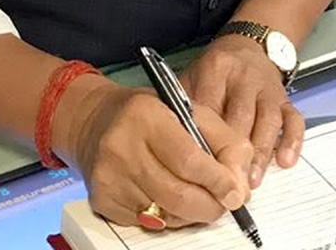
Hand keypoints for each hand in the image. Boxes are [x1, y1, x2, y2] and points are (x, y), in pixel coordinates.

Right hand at [53, 76, 251, 230]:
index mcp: (147, 116)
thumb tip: (239, 186)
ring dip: (192, 214)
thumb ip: (224, 141)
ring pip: (164, 215)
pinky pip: (146, 224)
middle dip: (210, 206)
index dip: (218, 180)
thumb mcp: (191, 112)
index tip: (236, 193)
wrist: (96, 122)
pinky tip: (170, 199)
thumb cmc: (151, 115)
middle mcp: (122, 147)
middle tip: (225, 203)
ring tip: (200, 198)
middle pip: (178, 195)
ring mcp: (109, 178)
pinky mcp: (102, 201)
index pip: (189, 160)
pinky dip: (168, 218)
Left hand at [181, 35, 304, 189]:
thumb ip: (184, 107)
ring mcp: (267, 87)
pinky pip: (294, 118)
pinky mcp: (285, 97)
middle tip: (227, 183)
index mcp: (216, 69)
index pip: (211, 107)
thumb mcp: (192, 77)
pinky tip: (285, 162)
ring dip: (261, 153)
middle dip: (234, 153)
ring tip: (251, 181)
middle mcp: (244, 77)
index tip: (200, 168)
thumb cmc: (215, 71)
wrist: (247, 45)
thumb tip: (177, 148)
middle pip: (240, 116)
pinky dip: (291, 141)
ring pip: (268, 120)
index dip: (205, 139)